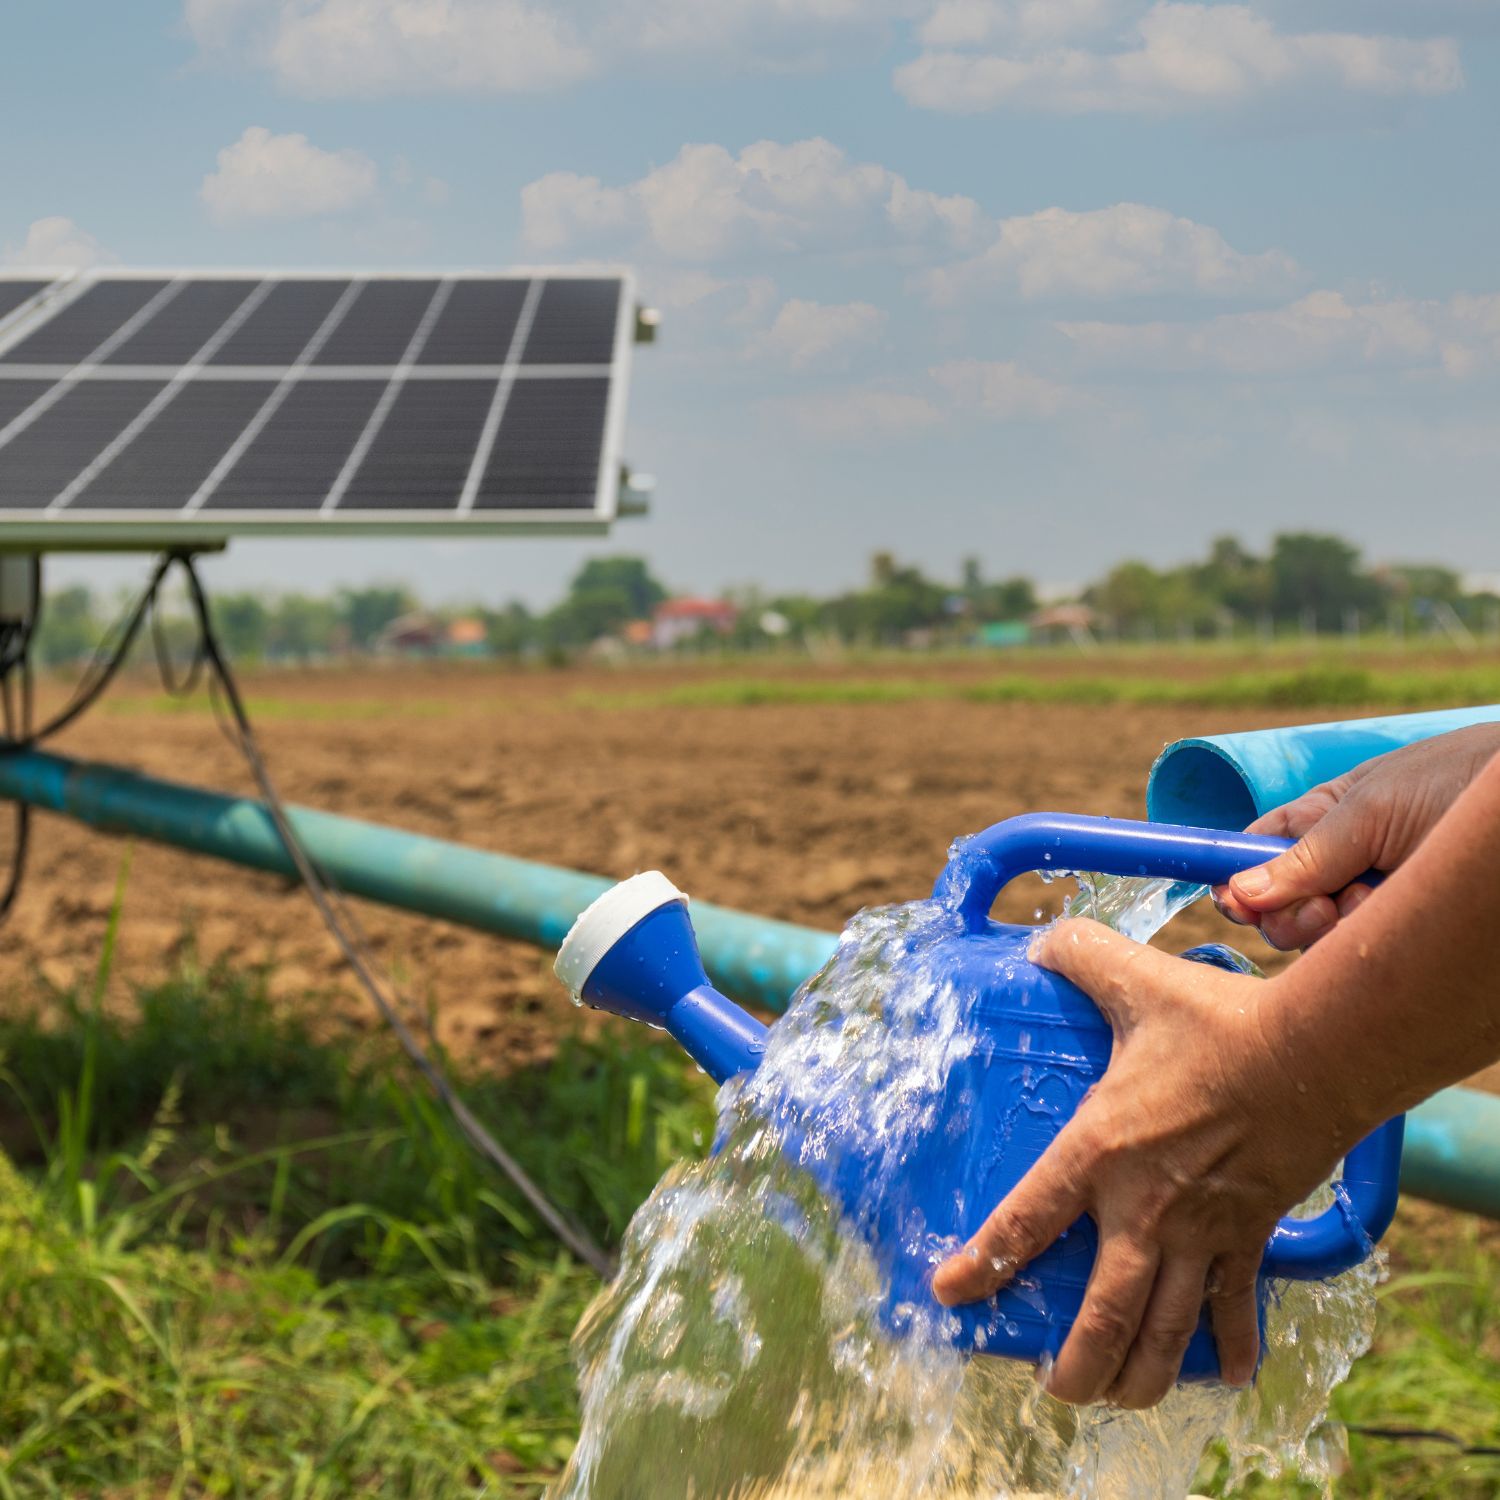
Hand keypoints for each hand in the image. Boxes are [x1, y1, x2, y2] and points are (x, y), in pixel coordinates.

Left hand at [930, 919, 1358, 1408]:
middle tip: (1055, 1387)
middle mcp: (1144, 1207)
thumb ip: (1077, 955)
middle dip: (1076, 1365)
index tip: (948, 1296)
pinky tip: (1228, 1375)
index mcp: (1099, 1150)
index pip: (1025, 1222)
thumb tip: (1037, 943)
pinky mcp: (1250, 1235)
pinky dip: (1233, 1346)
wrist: (1313, 1054)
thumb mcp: (1133, 978)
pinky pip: (1237, 1306)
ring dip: (1140, 1374)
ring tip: (1118, 1398)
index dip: (981, 1264)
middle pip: (1104, 1314)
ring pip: (1165, 1328)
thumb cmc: (1216, 1022)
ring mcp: (1201, 1231)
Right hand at [1214, 724, 1499, 949]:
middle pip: (1278, 913)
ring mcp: (1375, 905)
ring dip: (1335, 930)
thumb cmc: (1457, 781)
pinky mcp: (1406, 937)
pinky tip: (1399, 917)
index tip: (1234, 903)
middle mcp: (1342, 868)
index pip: (1256, 856)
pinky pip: (1363, 959)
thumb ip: (1304, 856)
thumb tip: (1236, 892)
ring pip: (1317, 943)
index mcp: (1322, 822)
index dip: (1237, 881)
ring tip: (1376, 901)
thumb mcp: (1370, 810)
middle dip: (1288, 918)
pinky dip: (1370, 943)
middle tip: (1321, 908)